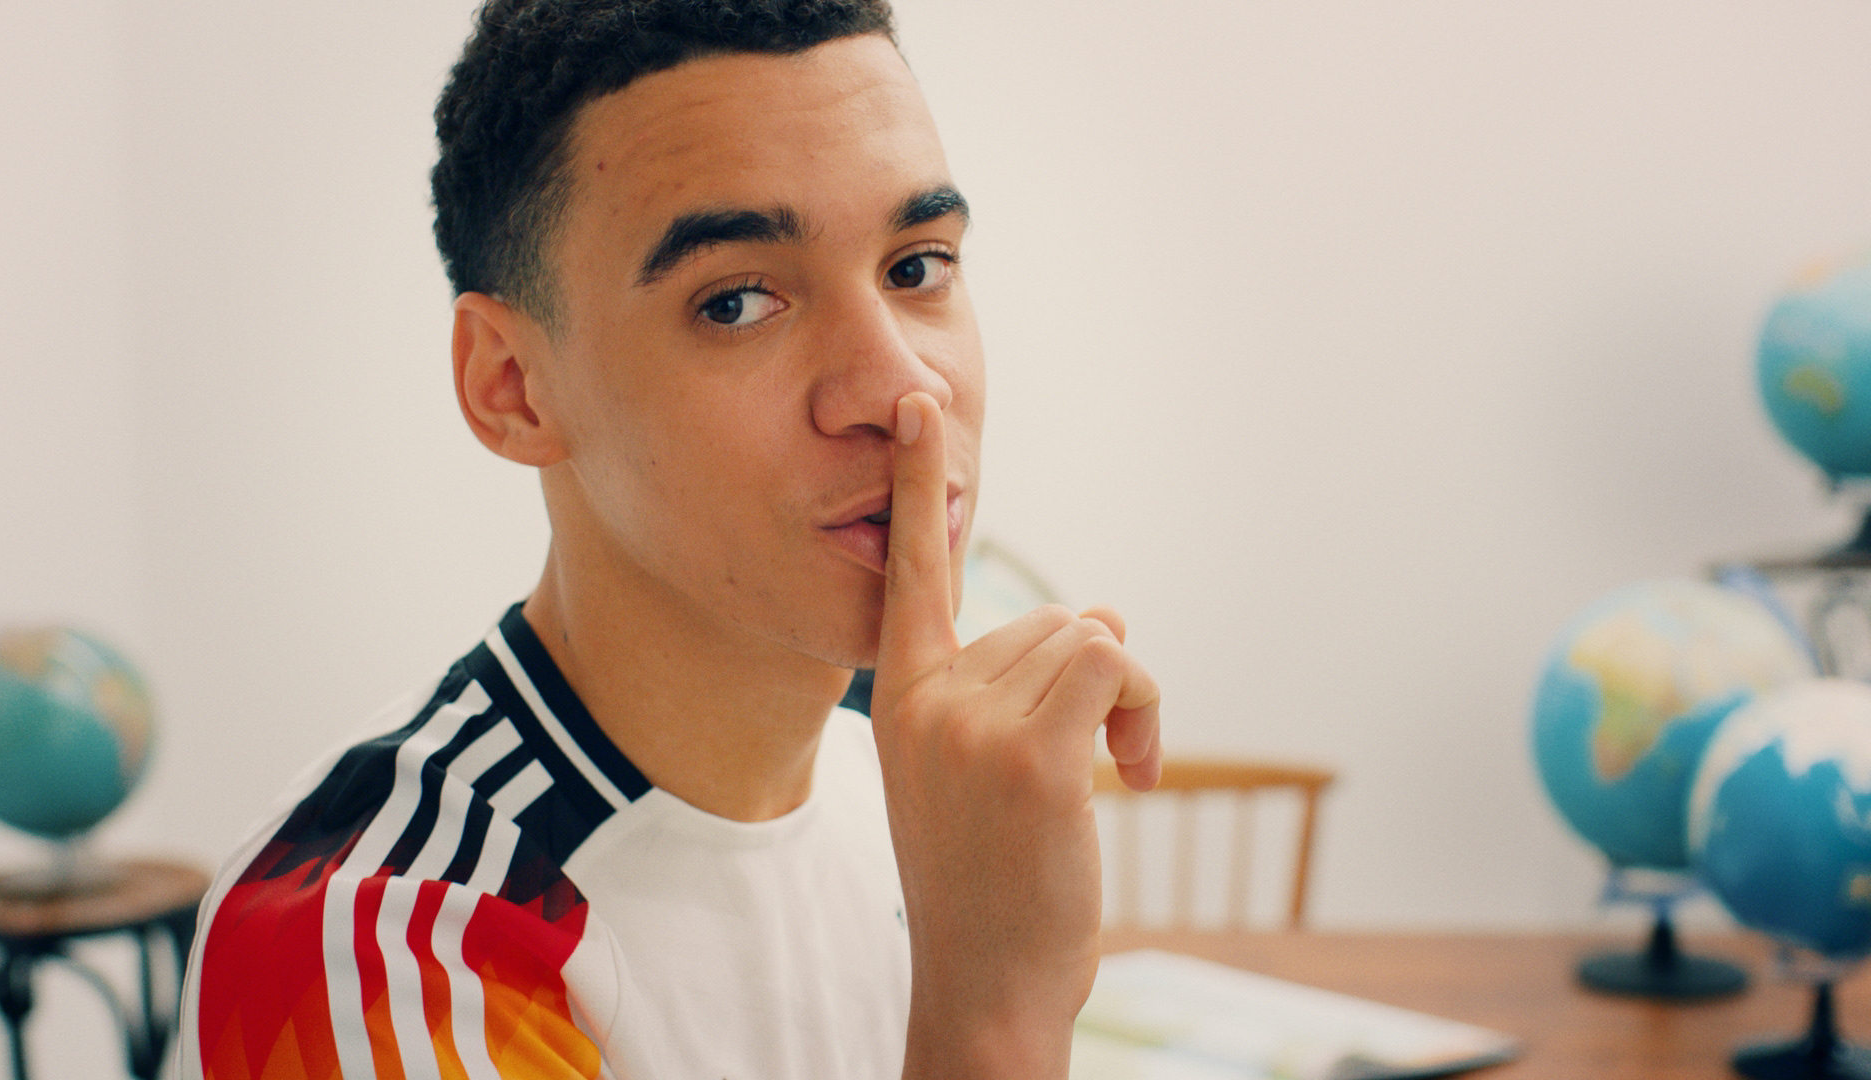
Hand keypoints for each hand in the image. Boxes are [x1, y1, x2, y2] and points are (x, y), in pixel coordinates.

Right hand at [874, 392, 1160, 1079]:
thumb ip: (1024, 683)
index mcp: (899, 695)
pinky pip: (1117, 665)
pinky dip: (1146, 710)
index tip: (917, 406)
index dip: (917, 486)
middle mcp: (926, 697)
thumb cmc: (991, 877)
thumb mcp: (980, 767)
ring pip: (1091, 639)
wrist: (984, 982)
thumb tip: (1106, 612)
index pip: (910, 572)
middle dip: (1096, 677)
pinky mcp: (1032, 756)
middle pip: (1051, 616)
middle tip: (1099, 756)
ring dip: (1128, 700)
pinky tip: (1134, 777)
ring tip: (1111, 774)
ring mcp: (972, 725)